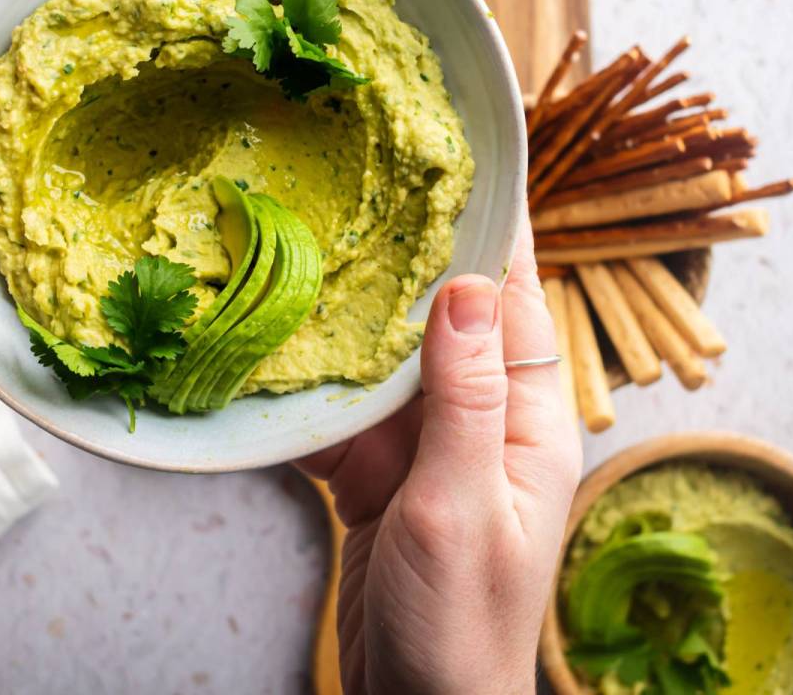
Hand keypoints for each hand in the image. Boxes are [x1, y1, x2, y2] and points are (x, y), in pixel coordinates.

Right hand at [297, 227, 581, 694]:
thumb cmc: (460, 628)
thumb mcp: (463, 507)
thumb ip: (465, 399)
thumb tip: (467, 287)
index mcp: (526, 427)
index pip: (515, 307)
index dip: (493, 236)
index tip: (468, 164)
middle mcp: (480, 428)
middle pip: (441, 326)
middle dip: (405, 265)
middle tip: (359, 191)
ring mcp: (426, 456)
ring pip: (384, 368)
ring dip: (346, 326)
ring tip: (301, 256)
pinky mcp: (377, 484)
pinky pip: (341, 421)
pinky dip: (307, 396)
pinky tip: (266, 362)